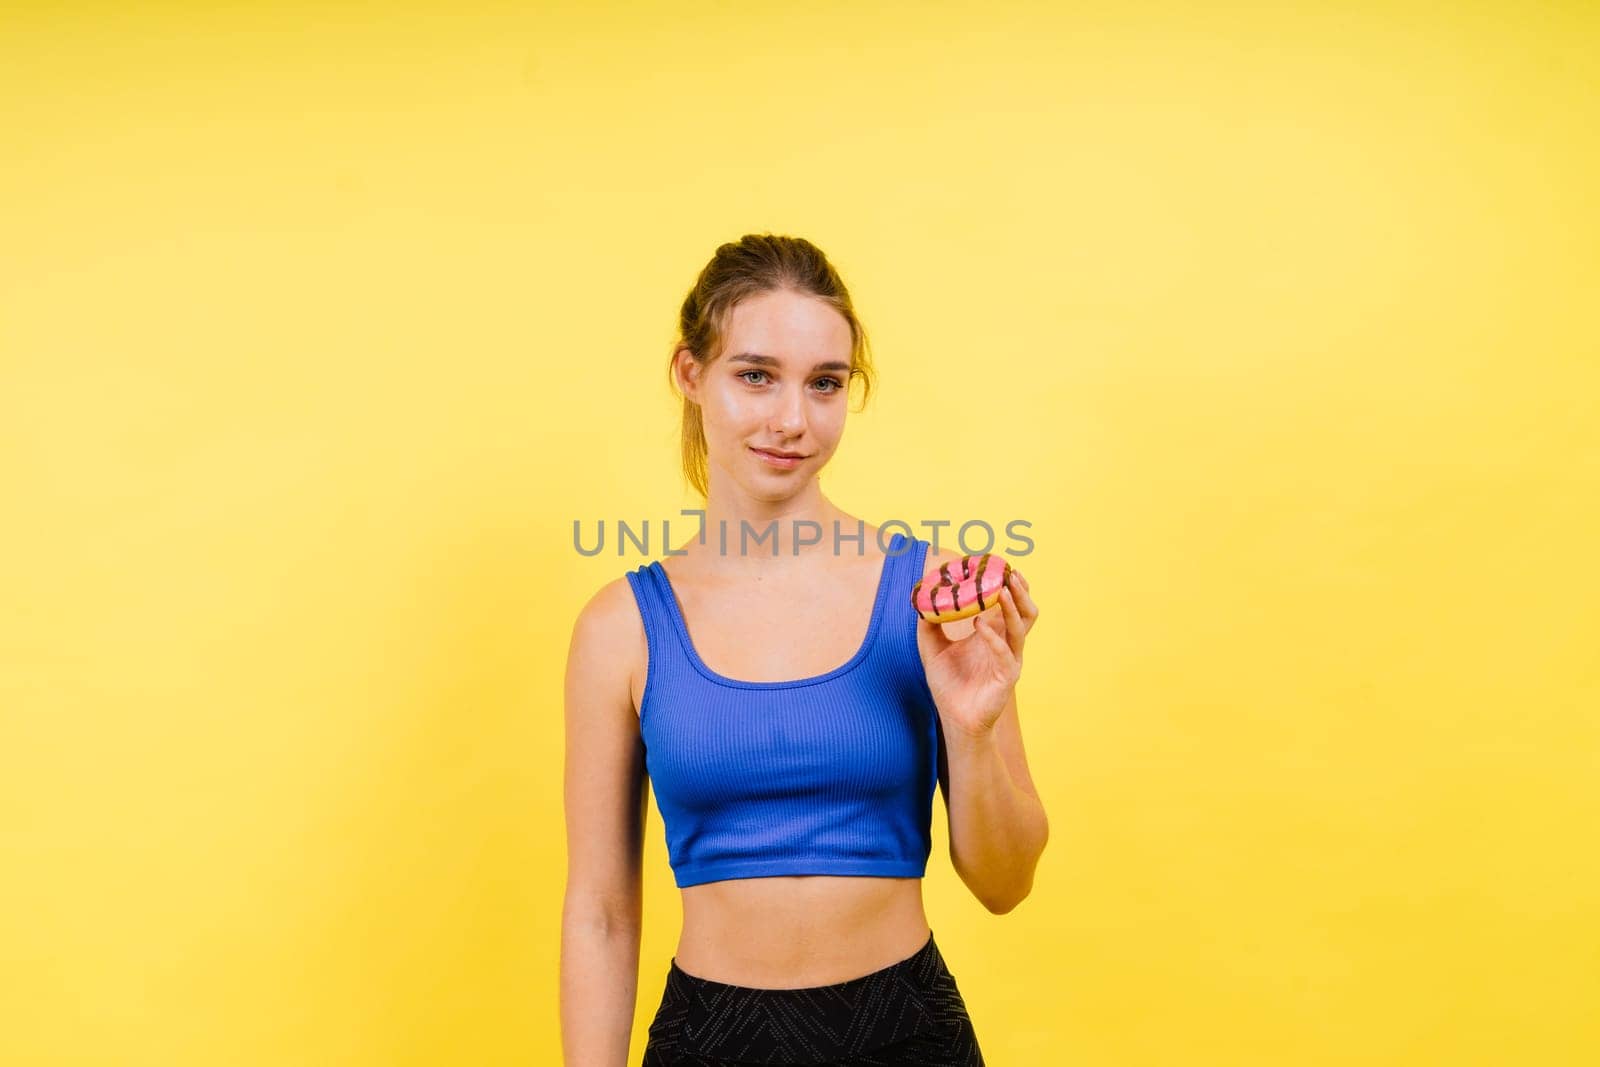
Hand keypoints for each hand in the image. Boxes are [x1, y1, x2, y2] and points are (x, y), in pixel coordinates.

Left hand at [915, 567, 1038, 738]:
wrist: (955, 720)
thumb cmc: (949, 686)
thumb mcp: (932, 650)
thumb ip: (928, 626)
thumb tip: (919, 602)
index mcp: (993, 635)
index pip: (1008, 605)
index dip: (1008, 585)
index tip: (999, 564)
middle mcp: (1006, 644)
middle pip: (1025, 612)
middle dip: (1021, 591)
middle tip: (1010, 573)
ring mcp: (1009, 660)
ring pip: (1021, 628)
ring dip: (1013, 607)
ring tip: (1002, 590)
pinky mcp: (1007, 678)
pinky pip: (1005, 654)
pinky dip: (993, 637)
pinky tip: (979, 625)